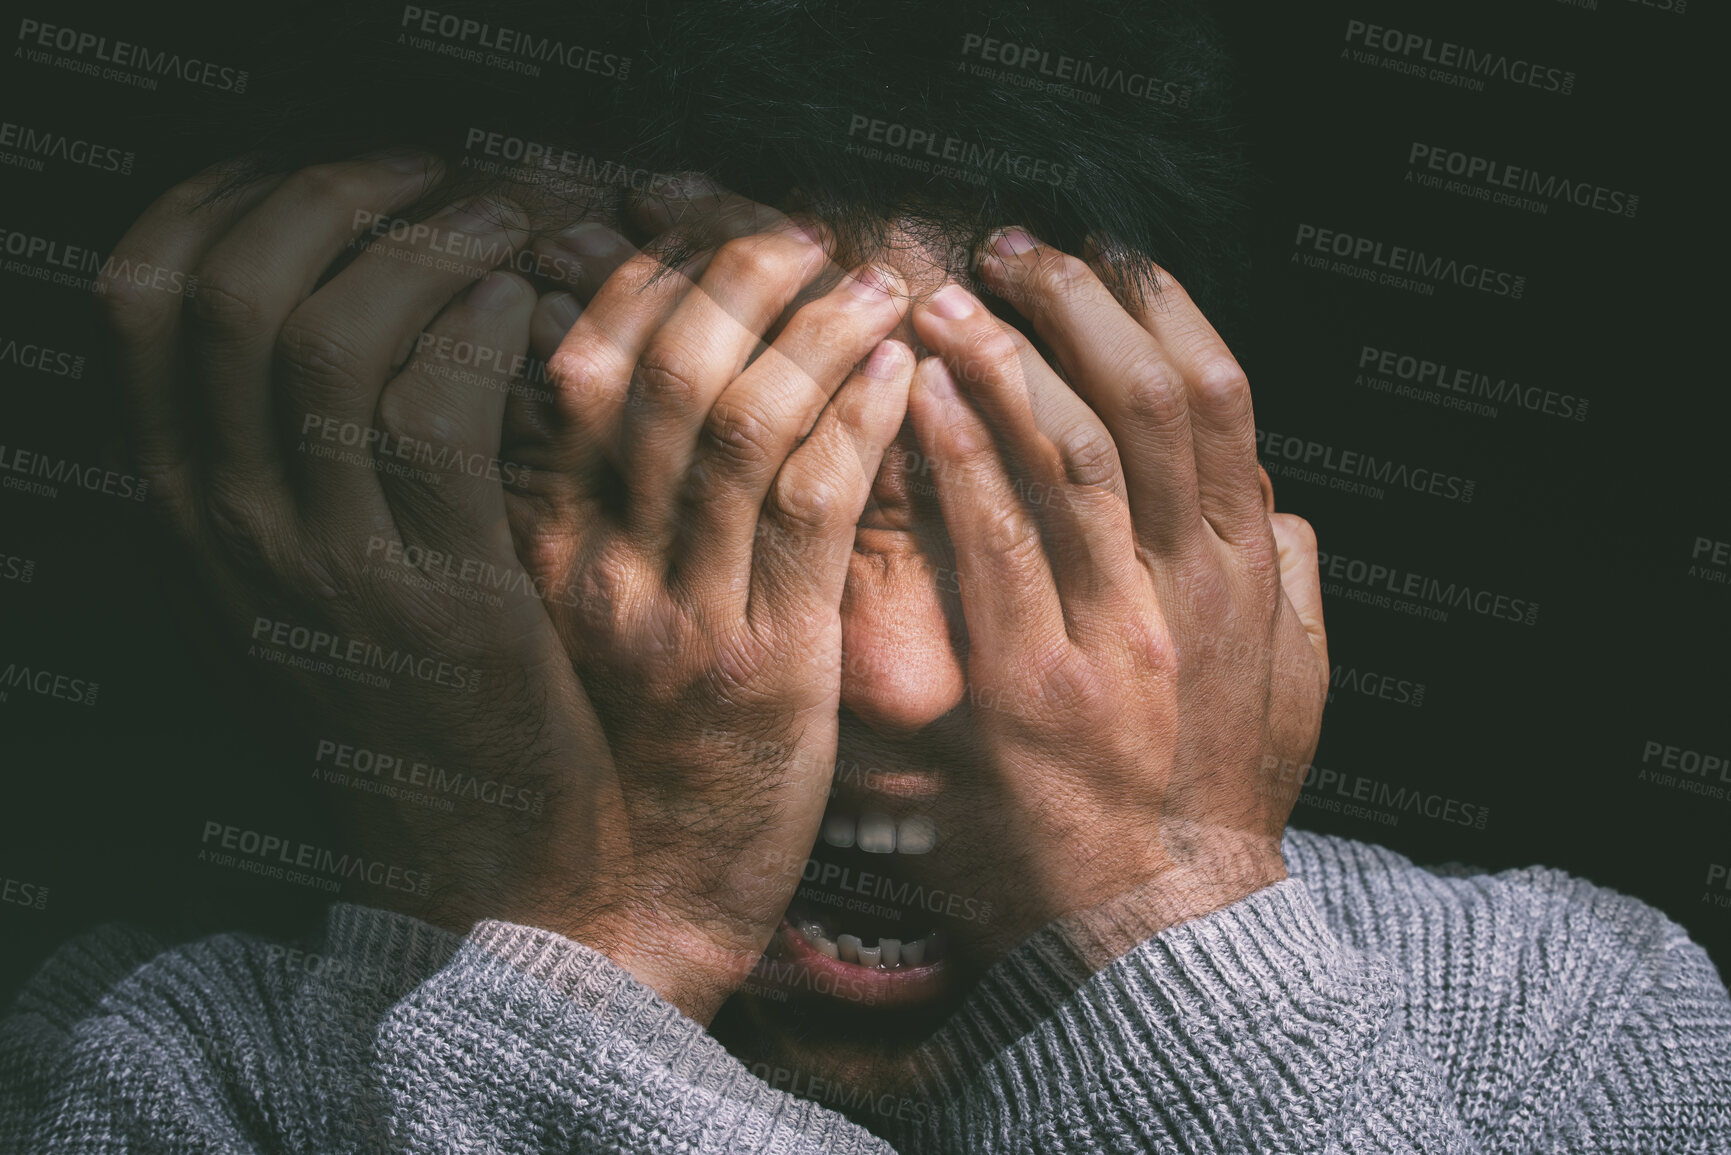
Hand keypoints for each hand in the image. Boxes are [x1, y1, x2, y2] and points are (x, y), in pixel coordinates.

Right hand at [505, 194, 916, 1020]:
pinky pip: (816, 505)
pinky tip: (903, 371)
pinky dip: (861, 420)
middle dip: (733, 280)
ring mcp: (679, 613)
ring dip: (817, 332)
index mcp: (539, 553)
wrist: (621, 926)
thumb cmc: (606, 779)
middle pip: (661, 374)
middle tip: (797, 232)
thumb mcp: (568, 641)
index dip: (646, 288)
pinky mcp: (766, 664)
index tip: (703, 240)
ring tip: (876, 279)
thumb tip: (626, 405)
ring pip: (742, 422)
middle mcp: (597, 567)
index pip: (579, 374)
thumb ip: (589, 528)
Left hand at [902, 231, 1327, 959]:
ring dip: (1008, 358)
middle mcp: (1188, 586)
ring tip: (949, 298)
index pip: (1218, 403)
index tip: (1112, 258)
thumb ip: (1294, 593)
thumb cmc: (1217, 801)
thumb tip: (1287, 509)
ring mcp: (1113, 631)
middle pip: (1148, 402)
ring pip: (1073, 454)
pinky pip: (998, 542)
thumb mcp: (1292, 693)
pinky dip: (962, 455)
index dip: (1163, 311)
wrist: (1162, 921)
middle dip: (1079, 306)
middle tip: (1013, 249)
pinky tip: (921, 394)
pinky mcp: (1032, 684)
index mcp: (1243, 574)